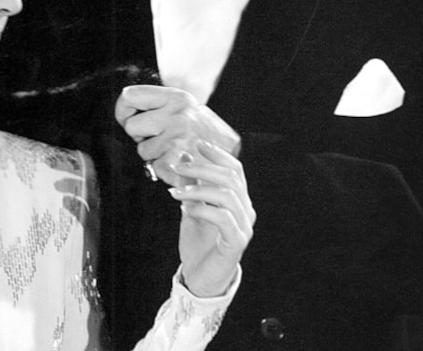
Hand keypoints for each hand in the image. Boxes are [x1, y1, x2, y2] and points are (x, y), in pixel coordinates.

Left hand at [114, 85, 240, 186]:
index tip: (127, 118)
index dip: (123, 110)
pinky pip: (154, 166)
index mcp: (177, 97)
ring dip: (153, 154)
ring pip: (142, 150)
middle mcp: (177, 115)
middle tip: (157, 138)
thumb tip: (127, 102)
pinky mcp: (177, 161)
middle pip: (131, 126)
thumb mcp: (187, 108)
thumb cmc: (205, 134)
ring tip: (174, 151)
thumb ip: (161, 104)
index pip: (130, 96)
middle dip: (139, 136)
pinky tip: (179, 163)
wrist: (230, 161)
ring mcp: (177, 138)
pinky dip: (163, 169)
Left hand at [170, 141, 254, 296]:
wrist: (199, 277)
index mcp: (238, 200)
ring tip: (176, 192)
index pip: (235, 170)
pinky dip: (202, 209)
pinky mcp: (236, 243)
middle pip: (231, 178)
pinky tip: (185, 209)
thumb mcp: (191, 207)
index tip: (198, 145)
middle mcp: (246, 211)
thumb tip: (185, 155)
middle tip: (177, 167)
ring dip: (198, 189)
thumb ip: (191, 184)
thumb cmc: (199, 243)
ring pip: (227, 195)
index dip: (218, 154)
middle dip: (202, 168)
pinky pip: (223, 218)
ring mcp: (244, 227)